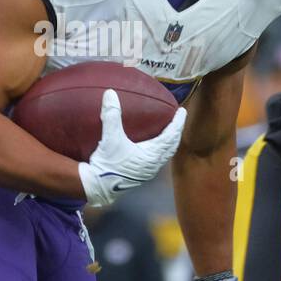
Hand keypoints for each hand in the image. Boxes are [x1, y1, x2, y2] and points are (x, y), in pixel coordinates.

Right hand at [78, 89, 185, 206]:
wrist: (98, 187)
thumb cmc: (107, 164)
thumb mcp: (110, 138)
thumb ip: (111, 115)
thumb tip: (110, 93)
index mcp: (152, 154)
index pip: (171, 135)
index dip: (178, 122)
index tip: (182, 111)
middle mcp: (154, 164)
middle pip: (172, 146)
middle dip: (176, 132)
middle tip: (178, 119)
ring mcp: (148, 171)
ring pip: (165, 154)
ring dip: (169, 142)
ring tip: (169, 132)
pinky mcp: (140, 175)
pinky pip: (157, 160)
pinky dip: (160, 150)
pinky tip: (152, 147)